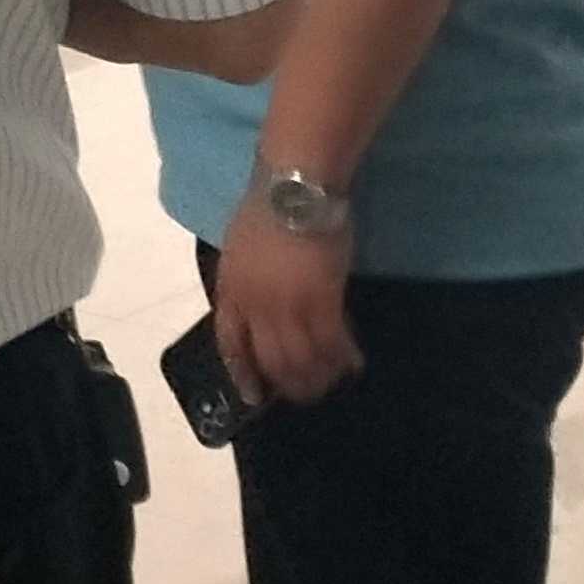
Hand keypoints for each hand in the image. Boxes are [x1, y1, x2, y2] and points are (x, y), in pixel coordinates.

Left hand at [214, 197, 362, 406]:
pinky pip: (332, 341)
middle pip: (270, 358)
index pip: (231, 343)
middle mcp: (256, 305)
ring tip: (330, 382)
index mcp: (231, 291)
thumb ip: (245, 282)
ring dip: (317, 375)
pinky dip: (341, 356)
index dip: (242, 372)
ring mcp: (288, 305)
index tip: (253, 394)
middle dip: (287, 382)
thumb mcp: (238, 250)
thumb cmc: (266, 208)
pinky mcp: (322, 299)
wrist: (294, 190)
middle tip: (305, 394)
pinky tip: (352, 363)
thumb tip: (256, 307)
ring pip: (302, 357)